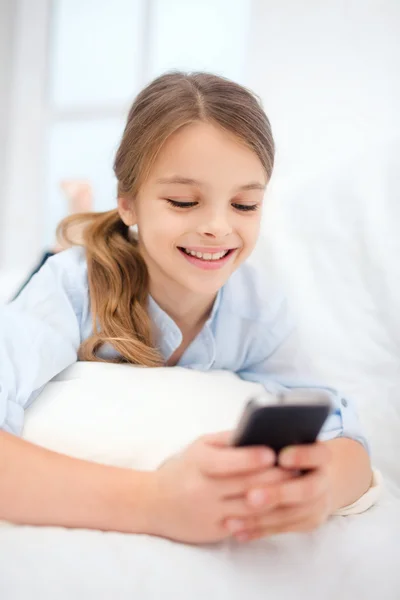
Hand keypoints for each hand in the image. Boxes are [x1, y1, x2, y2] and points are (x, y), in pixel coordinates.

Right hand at [147, 431, 291, 544]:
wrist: (154, 504)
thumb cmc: (184, 468)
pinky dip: (265, 517)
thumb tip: (259, 432)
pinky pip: (246, 526)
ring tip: (296, 486)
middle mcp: (203, 490)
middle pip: (247, 485)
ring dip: (277, 498)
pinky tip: (281, 507)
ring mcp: (209, 514)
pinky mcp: (215, 533)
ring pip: (251, 509)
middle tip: (298, 468)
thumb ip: (228, 439)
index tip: (274, 452)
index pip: (230, 462)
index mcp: (199, 463)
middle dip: (276, 477)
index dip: (253, 458)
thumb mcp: (200, 446)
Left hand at [224, 442, 332, 541]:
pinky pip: (283, 529)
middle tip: (251, 497)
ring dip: (261, 519)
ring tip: (232, 520)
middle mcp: (323, 479)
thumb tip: (243, 442)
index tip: (280, 457)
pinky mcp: (309, 522)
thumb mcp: (281, 439)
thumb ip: (268, 440)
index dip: (302, 456)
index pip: (319, 454)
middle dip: (278, 494)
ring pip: (293, 515)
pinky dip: (258, 530)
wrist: (310, 472)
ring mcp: (319, 503)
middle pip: (307, 490)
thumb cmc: (284, 449)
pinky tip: (237, 530)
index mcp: (319, 454)